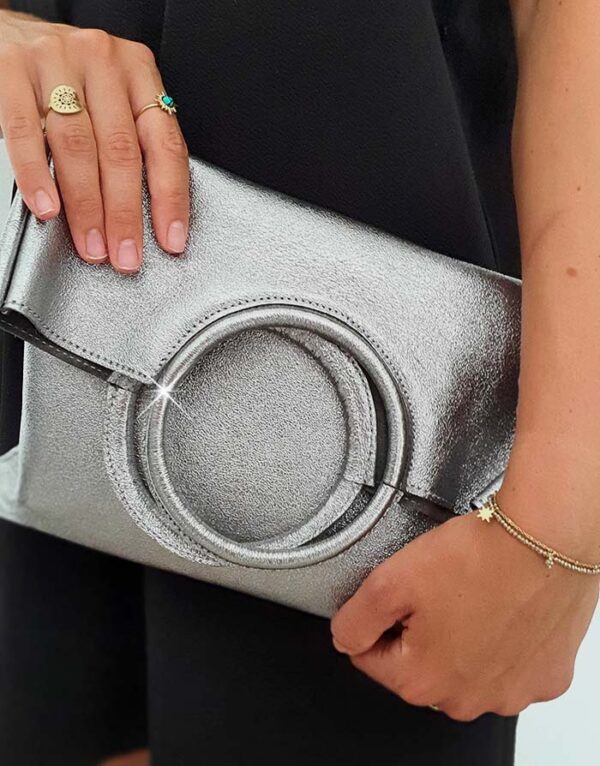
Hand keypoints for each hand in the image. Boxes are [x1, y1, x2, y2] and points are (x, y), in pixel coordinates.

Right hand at [0, 9, 188, 272]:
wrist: (9, 30)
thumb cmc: (69, 73)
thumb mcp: (112, 95)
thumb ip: (132, 139)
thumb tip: (148, 212)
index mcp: (137, 71)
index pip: (164, 143)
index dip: (170, 198)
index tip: (170, 238)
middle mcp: (102, 62)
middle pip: (121, 151)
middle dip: (125, 214)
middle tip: (125, 253)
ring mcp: (55, 61)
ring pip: (78, 146)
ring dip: (86, 206)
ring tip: (91, 243)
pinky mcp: (11, 68)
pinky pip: (25, 132)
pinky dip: (37, 176)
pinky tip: (48, 208)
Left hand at [330, 506, 598, 720]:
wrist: (546, 538)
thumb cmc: (479, 557)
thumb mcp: (390, 581)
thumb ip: (356, 619)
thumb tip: (346, 639)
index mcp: (423, 681)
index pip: (370, 657)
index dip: (377, 617)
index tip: (400, 594)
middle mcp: (468, 700)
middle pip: (420, 664)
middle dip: (419, 628)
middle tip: (438, 588)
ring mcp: (511, 692)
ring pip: (464, 665)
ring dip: (461, 636)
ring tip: (473, 594)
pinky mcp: (545, 675)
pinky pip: (508, 662)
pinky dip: (502, 639)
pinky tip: (503, 608)